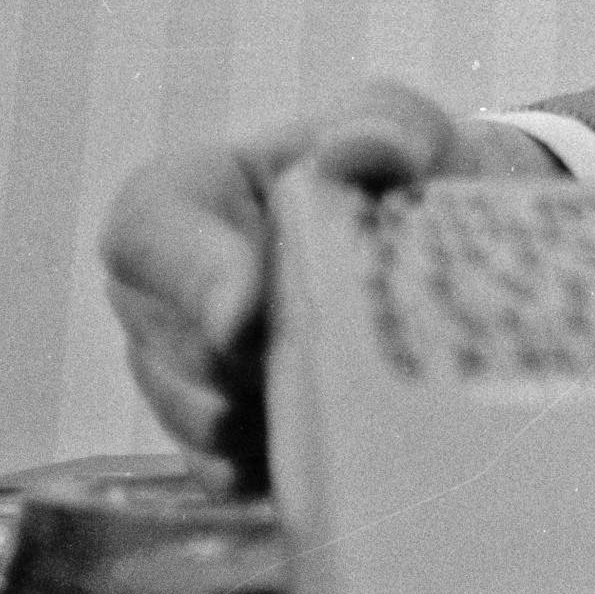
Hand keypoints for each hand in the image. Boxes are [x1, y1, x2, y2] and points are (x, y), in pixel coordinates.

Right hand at [101, 81, 561, 489]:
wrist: (446, 246)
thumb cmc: (405, 172)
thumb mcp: (406, 127)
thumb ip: (387, 123)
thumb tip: (361, 151)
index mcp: (190, 198)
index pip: (148, 232)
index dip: (188, 278)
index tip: (246, 319)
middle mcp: (167, 290)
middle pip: (168, 342)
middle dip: (236, 364)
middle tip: (320, 365)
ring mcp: (189, 367)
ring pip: (193, 414)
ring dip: (260, 419)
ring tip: (335, 402)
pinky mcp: (229, 434)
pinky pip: (225, 469)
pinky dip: (277, 467)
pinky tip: (330, 456)